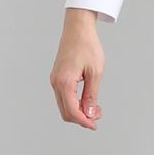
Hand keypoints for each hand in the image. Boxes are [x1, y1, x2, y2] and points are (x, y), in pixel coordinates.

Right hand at [51, 8, 104, 129]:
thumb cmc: (87, 46)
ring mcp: (55, 80)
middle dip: (82, 118)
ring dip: (79, 111)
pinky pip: (64, 97)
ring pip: (64, 105)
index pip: (72, 111)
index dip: (84, 121)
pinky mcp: (58, 77)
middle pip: (66, 112)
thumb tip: (90, 114)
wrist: (78, 29)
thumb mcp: (95, 73)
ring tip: (95, 107)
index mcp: (64, 82)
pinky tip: (87, 100)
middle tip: (98, 116)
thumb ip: (92, 95)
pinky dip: (75, 102)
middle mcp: (56, 83)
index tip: (95, 125)